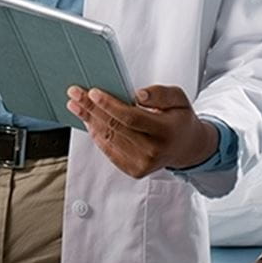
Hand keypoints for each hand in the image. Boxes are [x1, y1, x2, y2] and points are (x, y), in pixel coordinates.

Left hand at [65, 85, 216, 177]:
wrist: (186, 147)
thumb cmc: (179, 119)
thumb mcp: (180, 99)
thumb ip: (161, 94)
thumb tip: (138, 95)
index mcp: (165, 132)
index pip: (131, 118)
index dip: (109, 105)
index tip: (92, 92)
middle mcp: (153, 151)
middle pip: (114, 128)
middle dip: (91, 109)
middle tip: (75, 93)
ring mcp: (142, 164)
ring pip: (108, 139)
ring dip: (89, 120)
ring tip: (76, 105)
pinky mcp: (133, 170)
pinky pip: (108, 150)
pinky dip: (95, 134)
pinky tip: (88, 121)